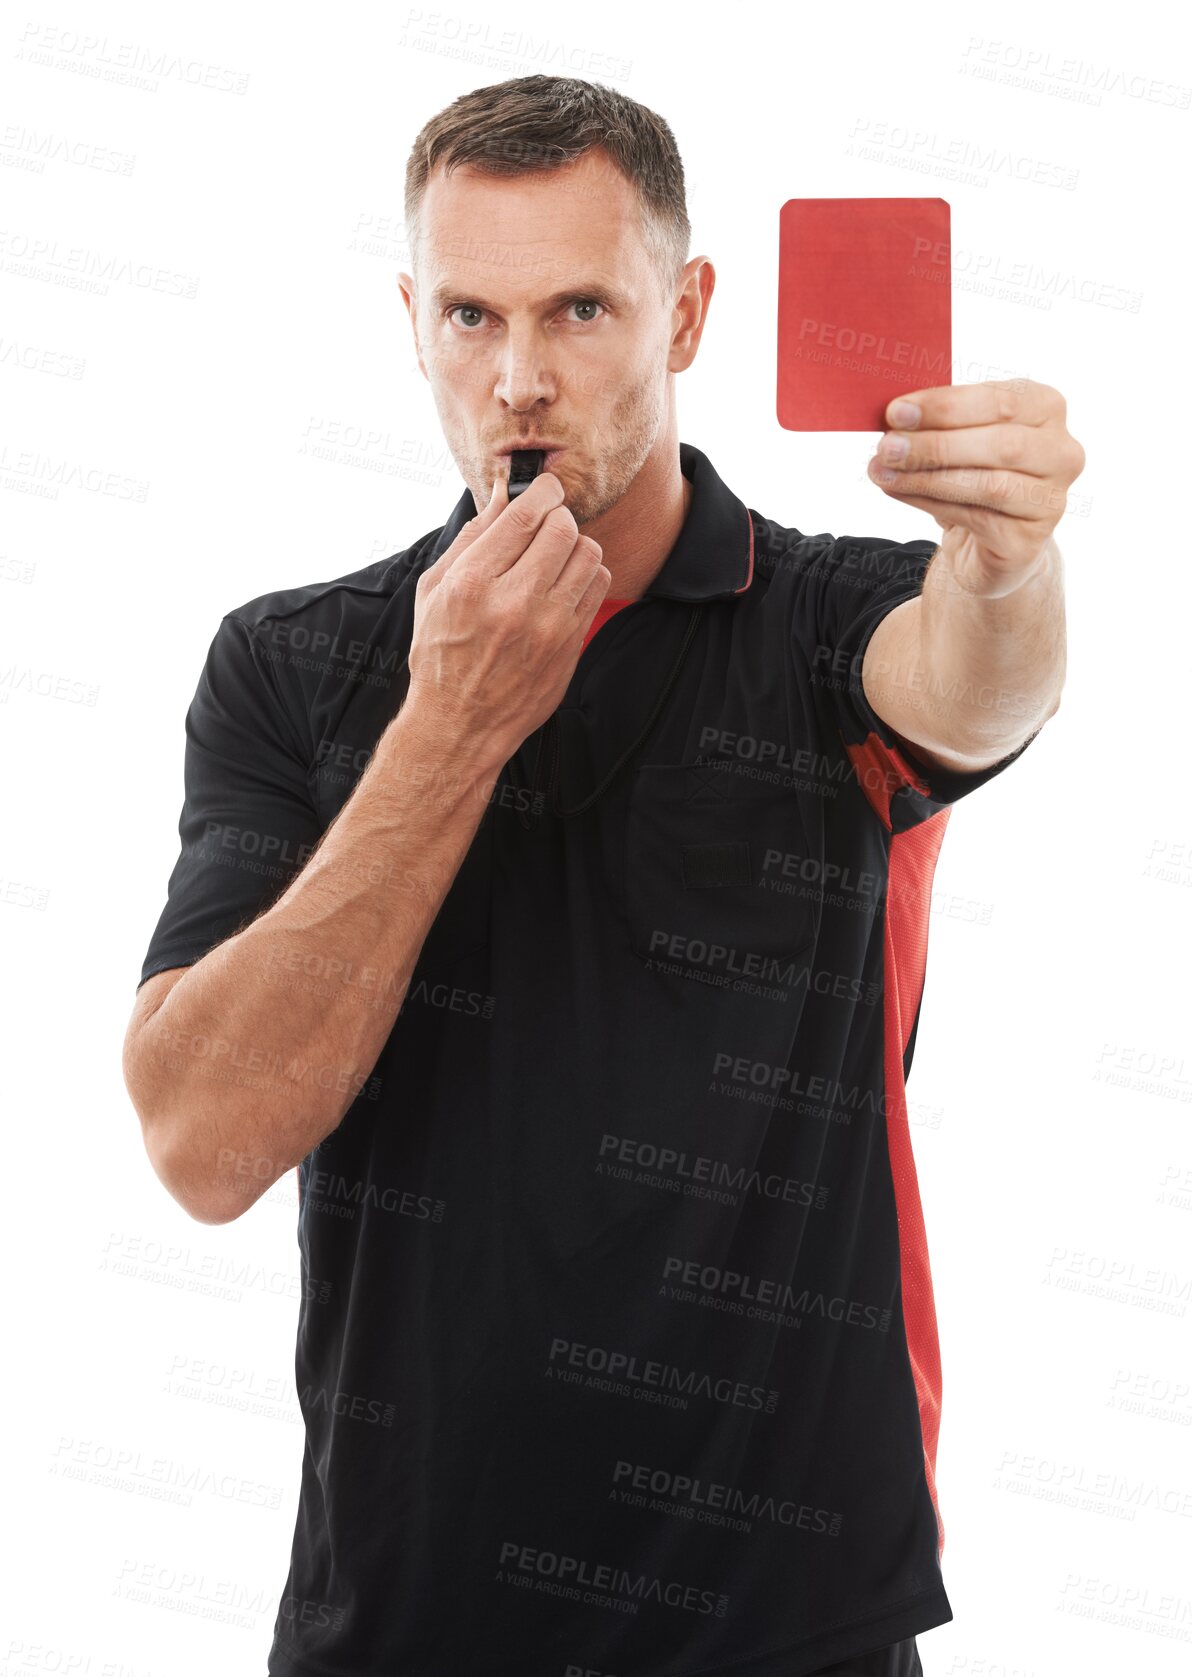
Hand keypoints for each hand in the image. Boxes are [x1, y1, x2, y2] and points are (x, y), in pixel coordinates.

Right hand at [407, 470, 610, 761]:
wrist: (460, 724)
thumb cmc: (440, 657)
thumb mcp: (434, 592)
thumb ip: (470, 539)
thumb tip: (501, 496)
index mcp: (472, 584)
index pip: (525, 516)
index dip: (543, 490)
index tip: (544, 488)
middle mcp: (514, 603)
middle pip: (563, 529)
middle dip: (557, 516)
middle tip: (545, 525)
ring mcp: (548, 627)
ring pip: (588, 554)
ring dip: (574, 544)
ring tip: (554, 556)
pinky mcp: (570, 644)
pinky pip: (599, 585)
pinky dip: (586, 573)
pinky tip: (564, 583)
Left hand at [866, 379, 1085, 595]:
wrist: (989, 540)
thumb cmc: (975, 473)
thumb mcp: (960, 437)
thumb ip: (938, 422)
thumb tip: (894, 417)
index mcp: (1046, 409)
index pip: (1000, 401)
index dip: (946, 406)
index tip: (896, 412)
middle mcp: (1061, 452)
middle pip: (1001, 444)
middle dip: (936, 445)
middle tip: (887, 447)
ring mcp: (1052, 500)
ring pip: (989, 485)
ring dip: (928, 477)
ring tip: (883, 472)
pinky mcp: (1029, 540)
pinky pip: (976, 518)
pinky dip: (930, 503)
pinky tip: (899, 492)